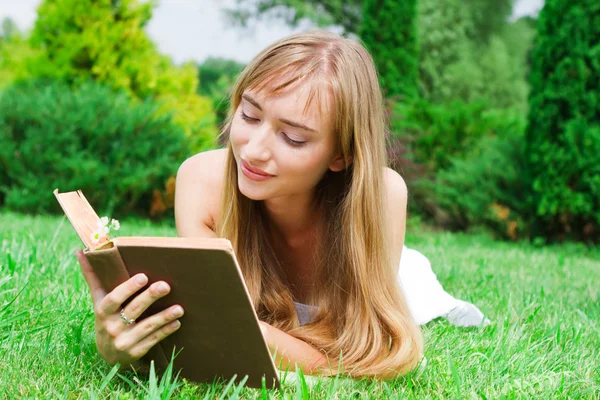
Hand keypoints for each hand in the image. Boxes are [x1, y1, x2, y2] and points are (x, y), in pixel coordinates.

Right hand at [74, 250, 184, 367]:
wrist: (107, 354)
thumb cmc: (106, 317)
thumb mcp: (97, 300)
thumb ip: (93, 276)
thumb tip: (81, 251)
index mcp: (103, 311)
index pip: (114, 298)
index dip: (128, 288)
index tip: (143, 277)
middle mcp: (112, 327)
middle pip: (133, 310)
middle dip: (150, 297)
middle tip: (166, 286)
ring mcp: (124, 341)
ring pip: (146, 327)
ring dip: (164, 317)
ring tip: (179, 308)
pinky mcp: (136, 352)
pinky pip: (153, 340)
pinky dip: (165, 331)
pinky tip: (177, 322)